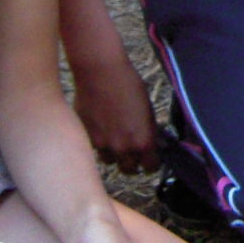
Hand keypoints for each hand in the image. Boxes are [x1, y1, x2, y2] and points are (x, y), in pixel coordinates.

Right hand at [72, 49, 159, 172]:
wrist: (101, 72)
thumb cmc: (128, 86)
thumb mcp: (148, 110)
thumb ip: (151, 132)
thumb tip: (157, 145)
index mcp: (143, 142)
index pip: (150, 167)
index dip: (151, 163)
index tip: (149, 158)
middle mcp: (123, 148)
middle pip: (129, 170)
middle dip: (133, 162)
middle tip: (132, 151)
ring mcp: (102, 145)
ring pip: (110, 162)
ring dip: (114, 155)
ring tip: (115, 138)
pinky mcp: (87, 138)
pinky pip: (96, 149)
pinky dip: (100, 144)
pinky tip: (102, 128)